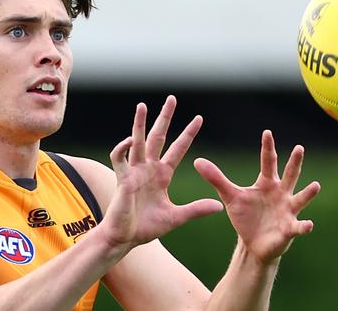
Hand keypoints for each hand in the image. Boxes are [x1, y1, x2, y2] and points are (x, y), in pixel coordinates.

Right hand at [102, 96, 223, 249]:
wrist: (125, 238)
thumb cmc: (146, 228)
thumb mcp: (176, 217)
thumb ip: (195, 210)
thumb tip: (218, 206)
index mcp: (162, 175)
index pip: (178, 148)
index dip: (188, 134)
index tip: (199, 118)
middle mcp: (148, 169)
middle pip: (157, 137)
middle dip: (165, 118)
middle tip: (172, 99)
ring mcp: (134, 172)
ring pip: (137, 141)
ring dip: (139, 123)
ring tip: (142, 106)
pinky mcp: (122, 179)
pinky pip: (119, 158)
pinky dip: (123, 148)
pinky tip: (129, 141)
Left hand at [194, 130, 319, 263]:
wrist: (253, 243)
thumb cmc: (245, 216)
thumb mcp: (230, 196)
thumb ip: (216, 178)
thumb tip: (197, 160)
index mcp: (267, 183)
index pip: (268, 162)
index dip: (267, 147)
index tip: (267, 132)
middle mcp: (281, 193)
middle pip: (289, 175)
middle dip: (294, 162)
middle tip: (299, 148)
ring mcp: (288, 210)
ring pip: (300, 198)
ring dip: (308, 193)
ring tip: (315, 185)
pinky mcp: (289, 228)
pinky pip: (298, 226)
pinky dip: (304, 226)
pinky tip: (308, 225)